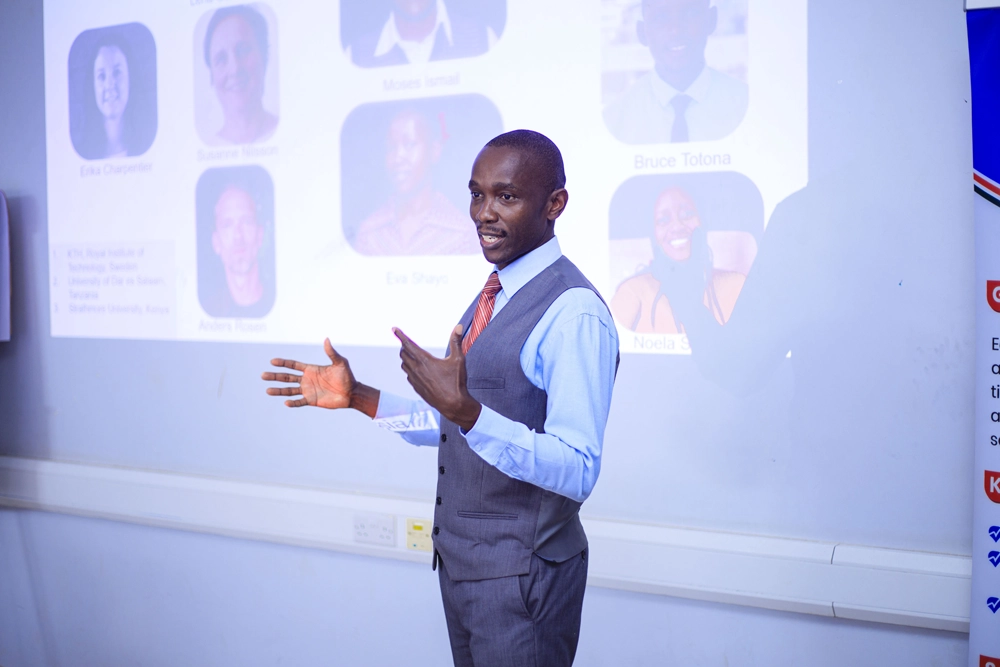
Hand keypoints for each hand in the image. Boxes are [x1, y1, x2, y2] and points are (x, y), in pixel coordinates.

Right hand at [262, 338, 378, 416]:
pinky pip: (299, 402)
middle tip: (262, 375)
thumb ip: (331, 352)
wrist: (351, 393)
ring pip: (289, 390)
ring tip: (267, 390)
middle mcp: (307, 379)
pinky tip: (286, 402)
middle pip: (287, 377)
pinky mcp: (311, 400)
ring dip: (279, 390)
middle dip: (275, 376)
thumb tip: (326, 339)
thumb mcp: (340, 363)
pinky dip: (292, 403)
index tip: (272, 361)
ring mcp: (308, 390)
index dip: (283, 363)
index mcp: (311, 369)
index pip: (293, 365)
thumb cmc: (347, 377)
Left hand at [394, 325, 481, 430]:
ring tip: (411, 354)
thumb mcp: (458, 359)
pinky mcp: (416, 388)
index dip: (400, 335)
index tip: (394, 329)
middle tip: (407, 341)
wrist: (453, 405)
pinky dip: (409, 369)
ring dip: (406, 357)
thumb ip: (456, 341)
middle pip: (403, 353)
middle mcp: (417, 369)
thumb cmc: (456, 383)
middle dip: (404, 346)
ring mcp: (415, 380)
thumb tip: (459, 327)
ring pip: (404, 365)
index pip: (408, 344)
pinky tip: (417, 369)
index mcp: (424, 360)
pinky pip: (408, 375)